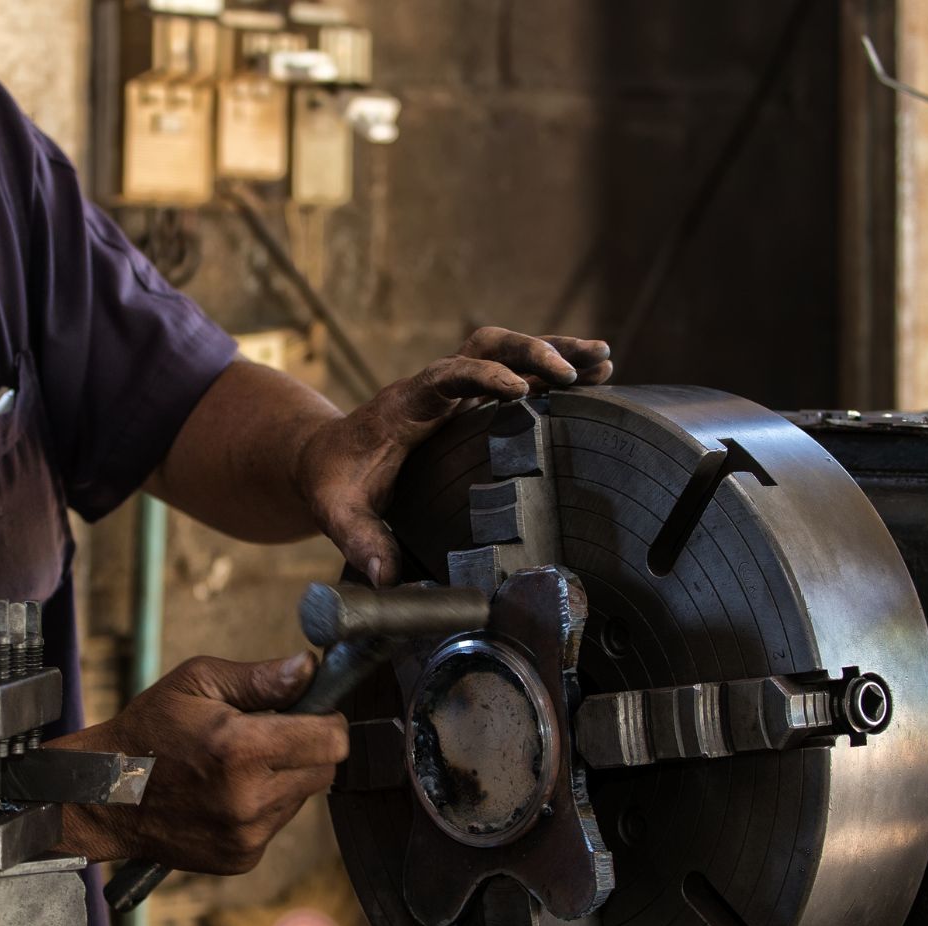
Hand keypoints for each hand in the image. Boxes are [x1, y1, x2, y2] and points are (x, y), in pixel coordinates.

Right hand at [51, 653, 348, 874]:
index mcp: (240, 750)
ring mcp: (247, 835)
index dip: (327, 720)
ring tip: (238, 765)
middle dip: (306, 748)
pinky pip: (277, 824)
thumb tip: (310, 669)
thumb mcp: (195, 683)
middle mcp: (249, 799)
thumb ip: (260, 677)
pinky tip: (227, 793)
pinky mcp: (241, 858)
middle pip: (325, 770)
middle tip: (267, 735)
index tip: (311, 712)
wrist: (104, 796)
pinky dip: (264, 806)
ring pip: (302, 797)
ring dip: (284, 778)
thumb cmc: (148, 732)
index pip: (331, 740)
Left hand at [295, 328, 611, 584]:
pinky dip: (551, 371)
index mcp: (405, 406)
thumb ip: (360, 541)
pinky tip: (592, 377)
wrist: (323, 458)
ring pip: (505, 351)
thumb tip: (385, 578)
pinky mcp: (467, 401)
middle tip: (574, 371)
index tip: (519, 389)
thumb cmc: (332, 482)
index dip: (482, 377)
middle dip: (531, 351)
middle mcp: (433, 388)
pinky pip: (513, 373)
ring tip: (604, 360)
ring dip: (553, 350)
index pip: (446, 375)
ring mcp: (453, 391)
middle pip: (485, 346)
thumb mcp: (338, 513)